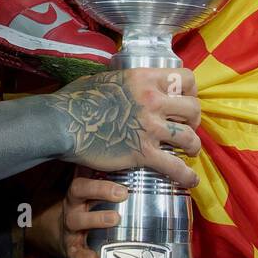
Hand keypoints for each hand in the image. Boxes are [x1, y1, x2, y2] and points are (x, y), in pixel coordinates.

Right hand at [48, 67, 199, 183]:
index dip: (191, 90)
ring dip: (193, 146)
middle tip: (186, 128)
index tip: (186, 100)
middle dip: (194, 121)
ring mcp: (149, 127)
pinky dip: (186, 175)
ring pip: (189, 137)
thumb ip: (125, 82)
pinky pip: (175, 166)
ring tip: (190, 152)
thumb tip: (127, 85)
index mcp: (144, 79)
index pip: (185, 78)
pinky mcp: (142, 152)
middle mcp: (152, 100)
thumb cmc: (77, 100)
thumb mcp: (106, 79)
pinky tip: (190, 179)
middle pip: (193, 109)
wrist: (63, 123)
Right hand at [55, 171, 129, 257]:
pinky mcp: (70, 247)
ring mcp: (69, 227)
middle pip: (78, 192)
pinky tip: (95, 257)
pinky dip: (84, 256)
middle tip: (123, 193)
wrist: (58, 234)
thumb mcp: (91, 196)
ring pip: (76, 220)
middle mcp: (72, 206)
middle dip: (100, 190)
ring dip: (96, 219)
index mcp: (79, 193)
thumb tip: (140, 166)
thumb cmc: (83, 211)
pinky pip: (74, 252)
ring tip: (115, 218)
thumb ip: (108, 182)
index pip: (86, 178)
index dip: (101, 180)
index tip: (121, 183)